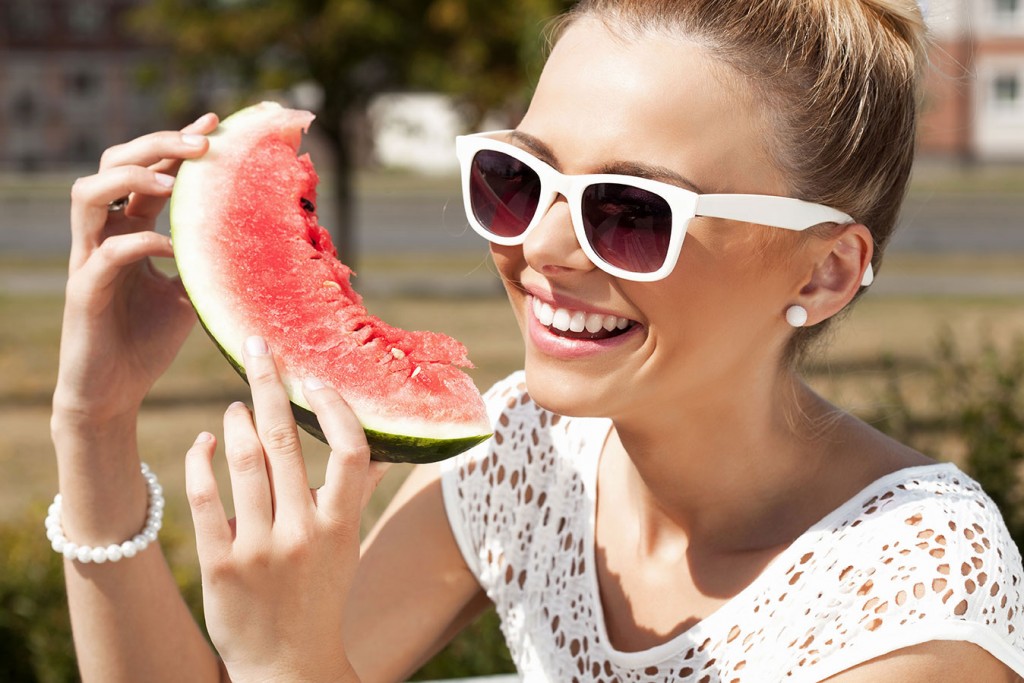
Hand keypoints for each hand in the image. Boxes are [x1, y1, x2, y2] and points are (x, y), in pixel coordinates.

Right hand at [54, 113, 218, 426]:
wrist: (114, 393)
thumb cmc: (148, 342)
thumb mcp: (191, 295)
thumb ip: (209, 264)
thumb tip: (256, 244)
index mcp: (130, 231)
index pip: (149, 171)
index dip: (178, 143)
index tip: (216, 121)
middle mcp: (104, 236)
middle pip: (114, 164)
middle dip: (157, 144)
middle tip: (203, 141)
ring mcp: (88, 260)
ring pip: (88, 194)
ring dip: (132, 179)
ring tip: (172, 182)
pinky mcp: (84, 293)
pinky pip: (106, 254)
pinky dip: (141, 244)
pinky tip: (173, 249)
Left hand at [185, 336, 388, 682]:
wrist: (288, 665)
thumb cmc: (321, 596)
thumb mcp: (346, 547)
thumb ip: (356, 495)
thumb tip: (377, 448)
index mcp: (339, 525)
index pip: (348, 451)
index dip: (333, 408)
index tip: (316, 380)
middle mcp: (301, 533)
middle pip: (284, 440)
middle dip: (270, 385)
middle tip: (259, 350)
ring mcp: (258, 549)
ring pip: (243, 462)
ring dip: (236, 421)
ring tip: (235, 405)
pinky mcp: (220, 565)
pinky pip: (205, 500)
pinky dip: (201, 461)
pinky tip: (204, 443)